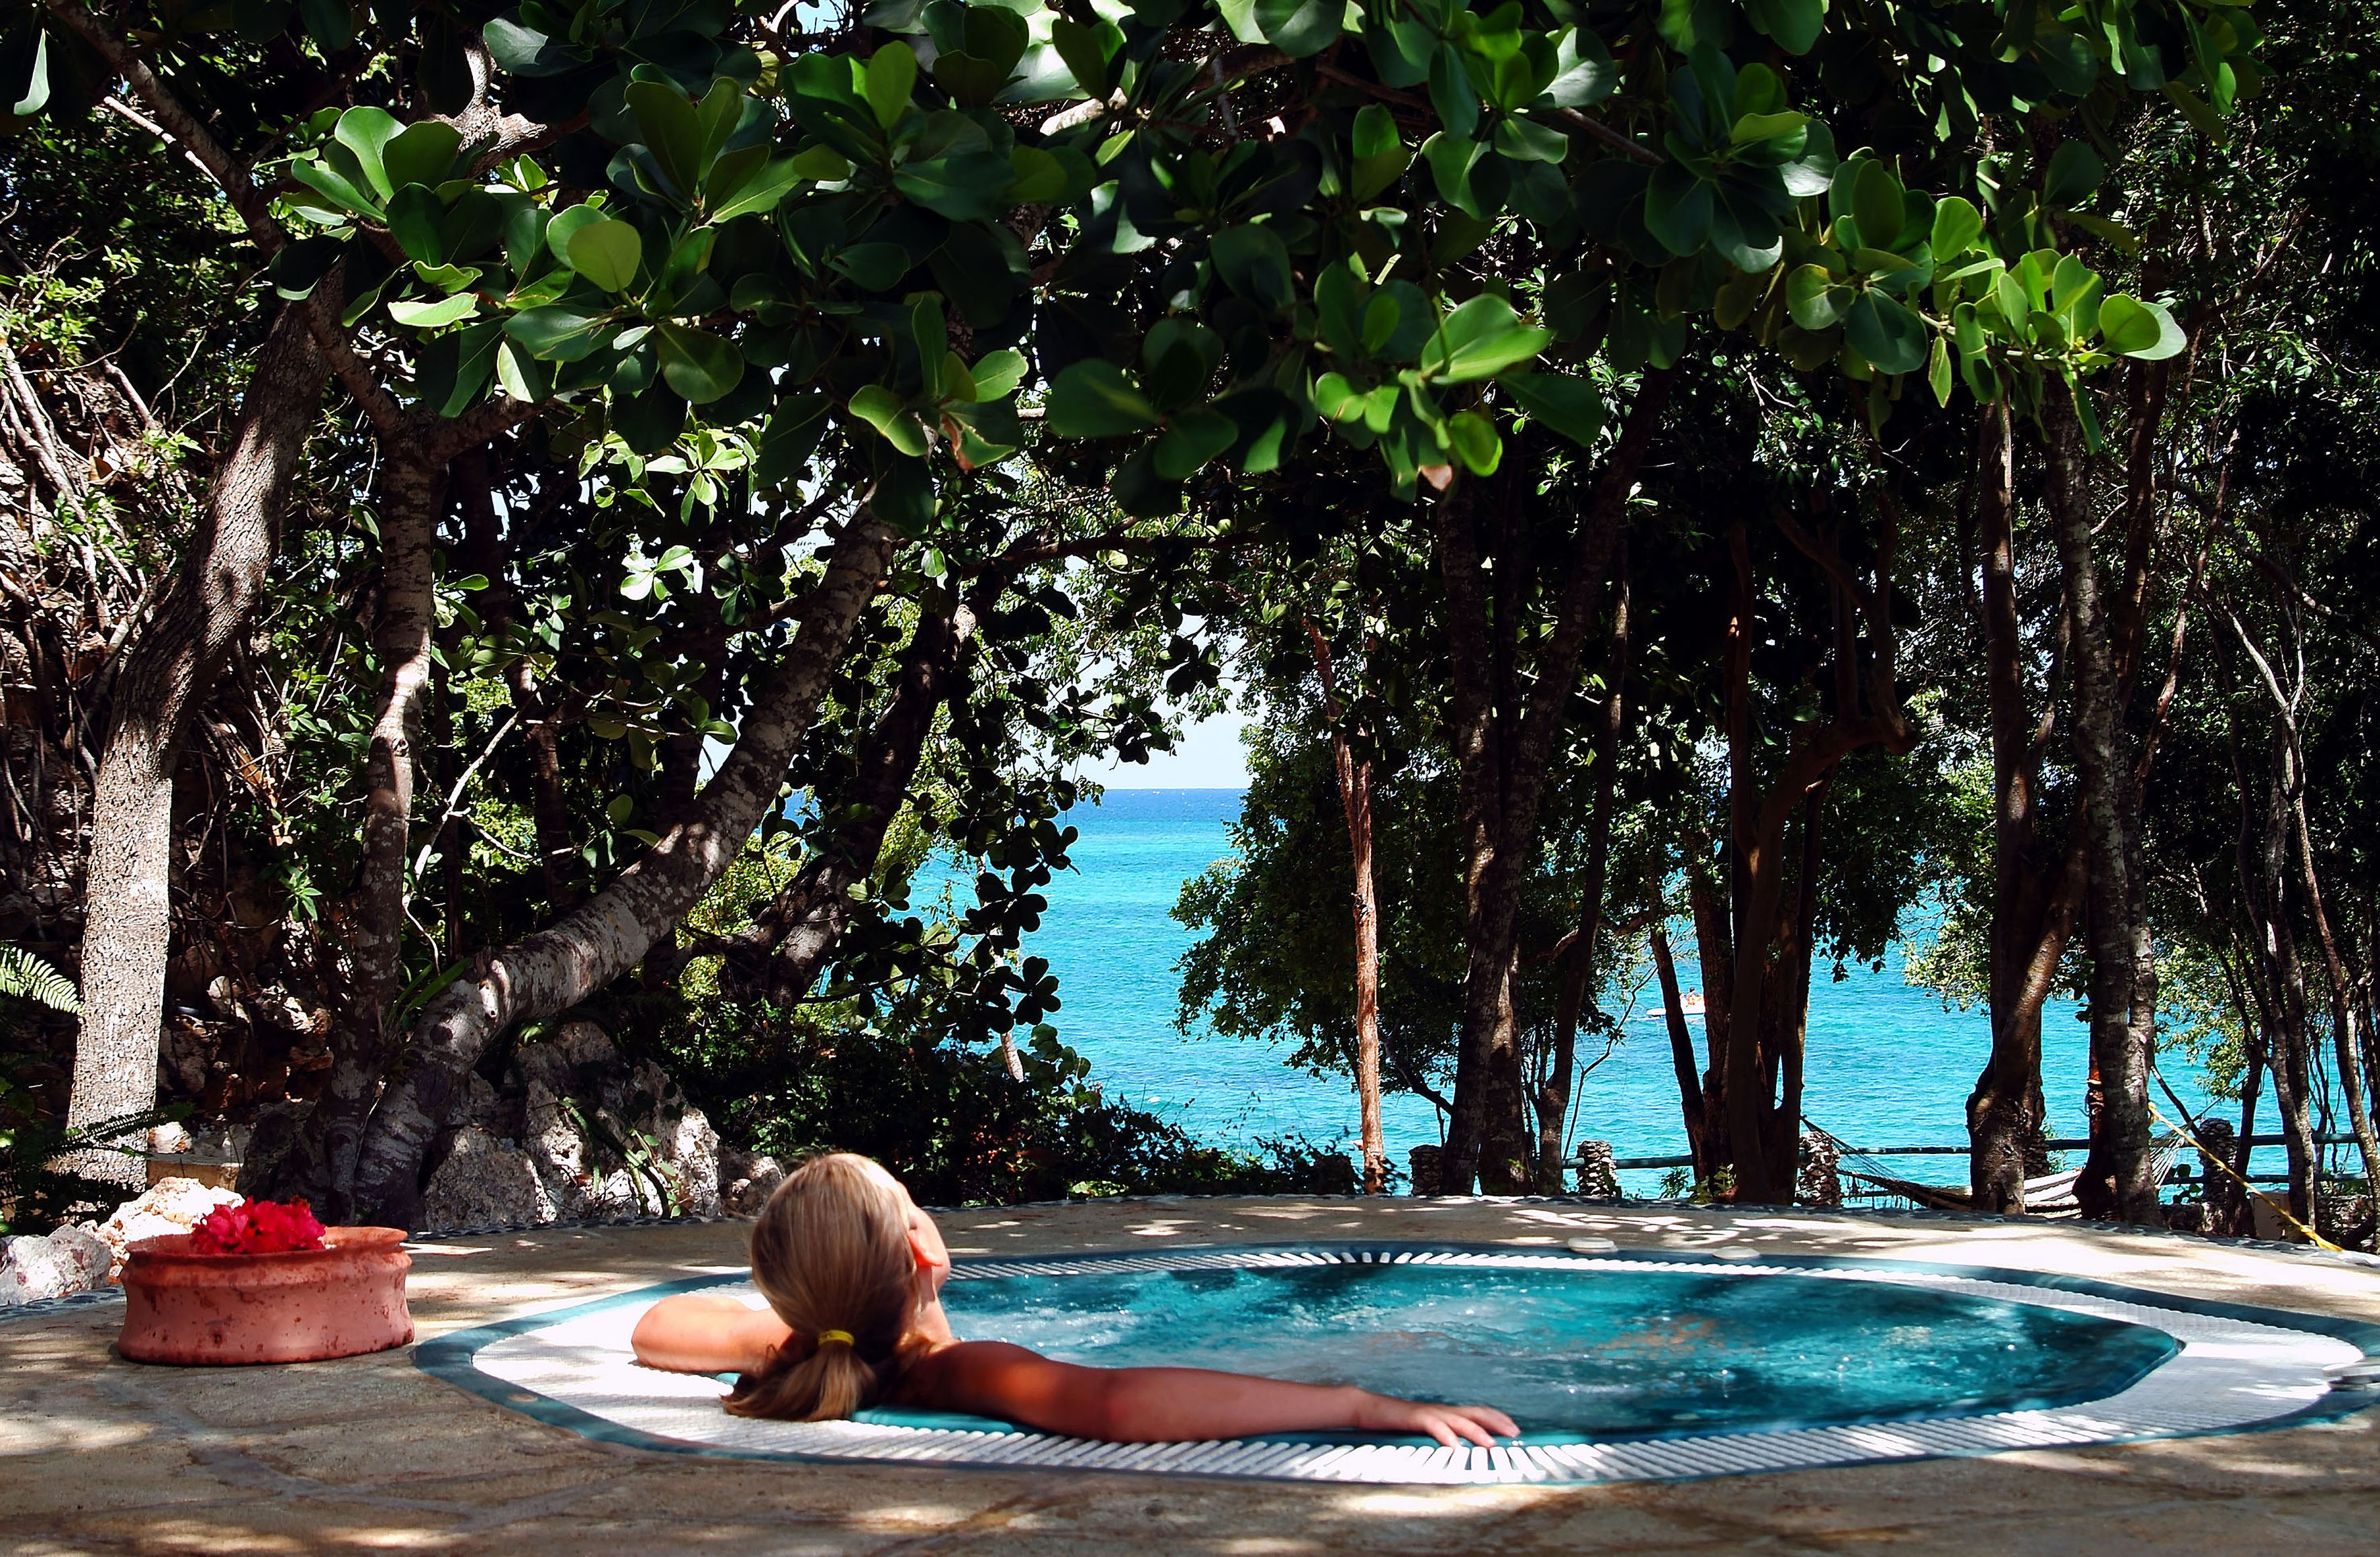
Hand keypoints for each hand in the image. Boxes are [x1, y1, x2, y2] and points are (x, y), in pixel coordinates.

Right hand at [1352, 1393, 1519, 1447]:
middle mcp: (1441, 1410)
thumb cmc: (1397, 1423)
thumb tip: (1460, 1451)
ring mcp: (1429, 1412)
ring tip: (1491, 1444)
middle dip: (1497, 1422)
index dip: (1498, 1418)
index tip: (1515, 1429)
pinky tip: (1454, 1447)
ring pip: (1459, 1419)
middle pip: (1476, 1412)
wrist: (1368, 1408)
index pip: (1478, 1412)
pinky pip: (1433, 1425)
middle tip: (1515, 1434)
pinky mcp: (1414, 1417)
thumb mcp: (1424, 1431)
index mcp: (1446, 1413)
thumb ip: (1441, 1436)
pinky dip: (1446, 1436)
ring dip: (1477, 1431)